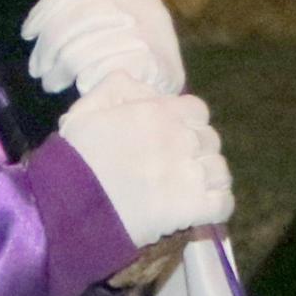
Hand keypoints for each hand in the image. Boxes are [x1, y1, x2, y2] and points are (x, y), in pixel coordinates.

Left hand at [22, 0, 183, 100]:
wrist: (169, 93)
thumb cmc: (138, 53)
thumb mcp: (127, 12)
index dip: (46, 9)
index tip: (27, 32)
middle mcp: (144, 5)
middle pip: (77, 18)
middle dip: (49, 45)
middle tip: (36, 68)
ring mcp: (150, 34)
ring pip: (84, 46)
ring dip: (60, 68)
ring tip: (50, 83)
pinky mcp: (150, 65)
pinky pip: (101, 68)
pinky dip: (84, 77)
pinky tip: (77, 87)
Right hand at [53, 88, 232, 249]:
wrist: (71, 204)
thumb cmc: (75, 157)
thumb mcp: (87, 108)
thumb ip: (118, 86)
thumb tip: (143, 85)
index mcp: (160, 111)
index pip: (197, 111)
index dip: (188, 123)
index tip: (174, 137)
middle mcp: (181, 138)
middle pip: (210, 140)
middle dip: (198, 151)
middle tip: (178, 167)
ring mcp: (190, 174)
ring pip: (220, 171)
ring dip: (208, 178)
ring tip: (191, 189)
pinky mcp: (194, 208)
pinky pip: (224, 203)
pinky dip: (218, 206)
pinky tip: (202, 210)